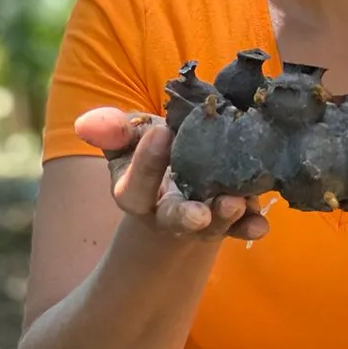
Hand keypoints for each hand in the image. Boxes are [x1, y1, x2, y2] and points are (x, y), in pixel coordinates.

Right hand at [75, 107, 269, 242]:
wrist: (182, 163)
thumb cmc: (153, 147)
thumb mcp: (131, 137)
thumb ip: (113, 130)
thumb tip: (86, 123)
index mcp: (135, 193)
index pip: (134, 187)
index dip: (145, 163)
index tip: (160, 131)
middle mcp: (167, 211)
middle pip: (173, 219)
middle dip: (185, 216)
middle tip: (199, 213)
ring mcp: (201, 216)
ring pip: (211, 224)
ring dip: (224, 217)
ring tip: (235, 204)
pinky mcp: (230, 217)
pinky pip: (240, 225)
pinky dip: (250, 223)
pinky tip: (262, 222)